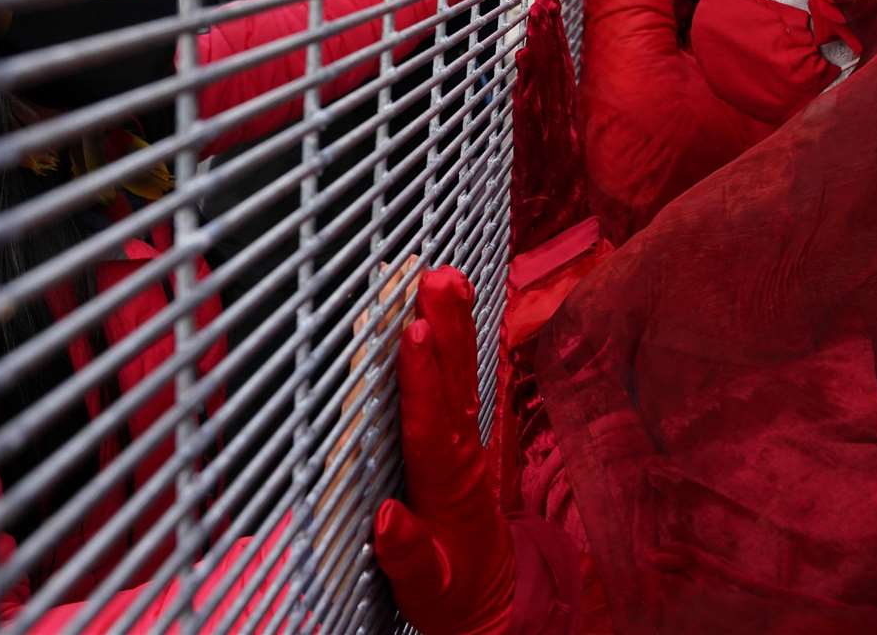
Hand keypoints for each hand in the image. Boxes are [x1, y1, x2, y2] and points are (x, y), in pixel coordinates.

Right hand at [373, 268, 513, 634]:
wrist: (491, 603)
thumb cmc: (450, 596)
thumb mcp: (427, 591)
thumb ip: (408, 557)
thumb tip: (385, 519)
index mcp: (447, 489)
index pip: (430, 424)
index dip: (421, 378)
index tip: (414, 332)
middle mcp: (461, 456)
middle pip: (453, 385)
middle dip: (446, 329)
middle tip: (438, 277)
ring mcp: (465, 444)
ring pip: (460, 376)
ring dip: (455, 325)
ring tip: (448, 274)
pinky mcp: (462, 440)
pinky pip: (460, 382)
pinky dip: (458, 343)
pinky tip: (454, 309)